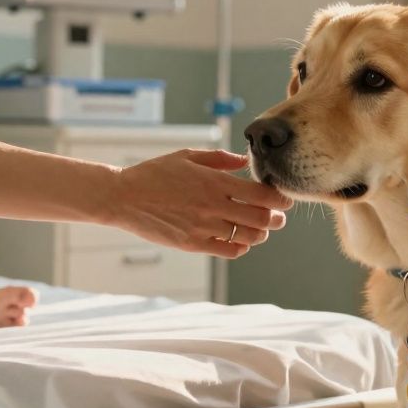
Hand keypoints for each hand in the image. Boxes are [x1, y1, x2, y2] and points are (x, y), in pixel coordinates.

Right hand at [104, 149, 292, 258]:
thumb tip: (243, 161)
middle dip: (276, 219)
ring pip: (248, 237)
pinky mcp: (192, 244)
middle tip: (279, 217)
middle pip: (261, 219)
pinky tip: (240, 239)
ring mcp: (203, 227)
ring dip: (260, 234)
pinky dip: (241, 246)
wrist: (123, 198)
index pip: (261, 195)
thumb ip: (219, 159)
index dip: (279, 199)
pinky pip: (228, 251)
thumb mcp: (187, 157)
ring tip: (261, 229)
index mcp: (214, 182)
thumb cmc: (154, 173)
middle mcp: (212, 206)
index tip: (285, 199)